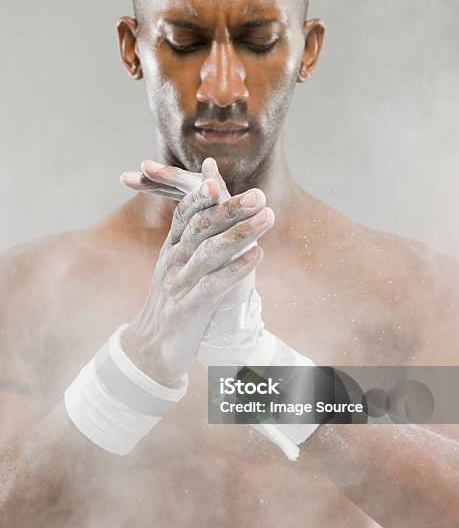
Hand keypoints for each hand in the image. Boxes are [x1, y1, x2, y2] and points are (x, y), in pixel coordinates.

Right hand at [121, 159, 273, 385]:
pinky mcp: (189, 309)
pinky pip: (214, 286)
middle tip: (259, 195)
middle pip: (201, 227)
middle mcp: (172, 262)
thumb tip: (208, 213)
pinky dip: (237, 269)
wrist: (150, 349)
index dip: (201, 196)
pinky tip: (257, 255)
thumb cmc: (172, 303)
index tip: (219, 179)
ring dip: (240, 233)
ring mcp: (179, 285)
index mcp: (171, 249)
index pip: (185, 214)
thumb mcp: (178, 267)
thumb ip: (193, 238)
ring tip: (268, 218)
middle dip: (230, 208)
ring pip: (210, 252)